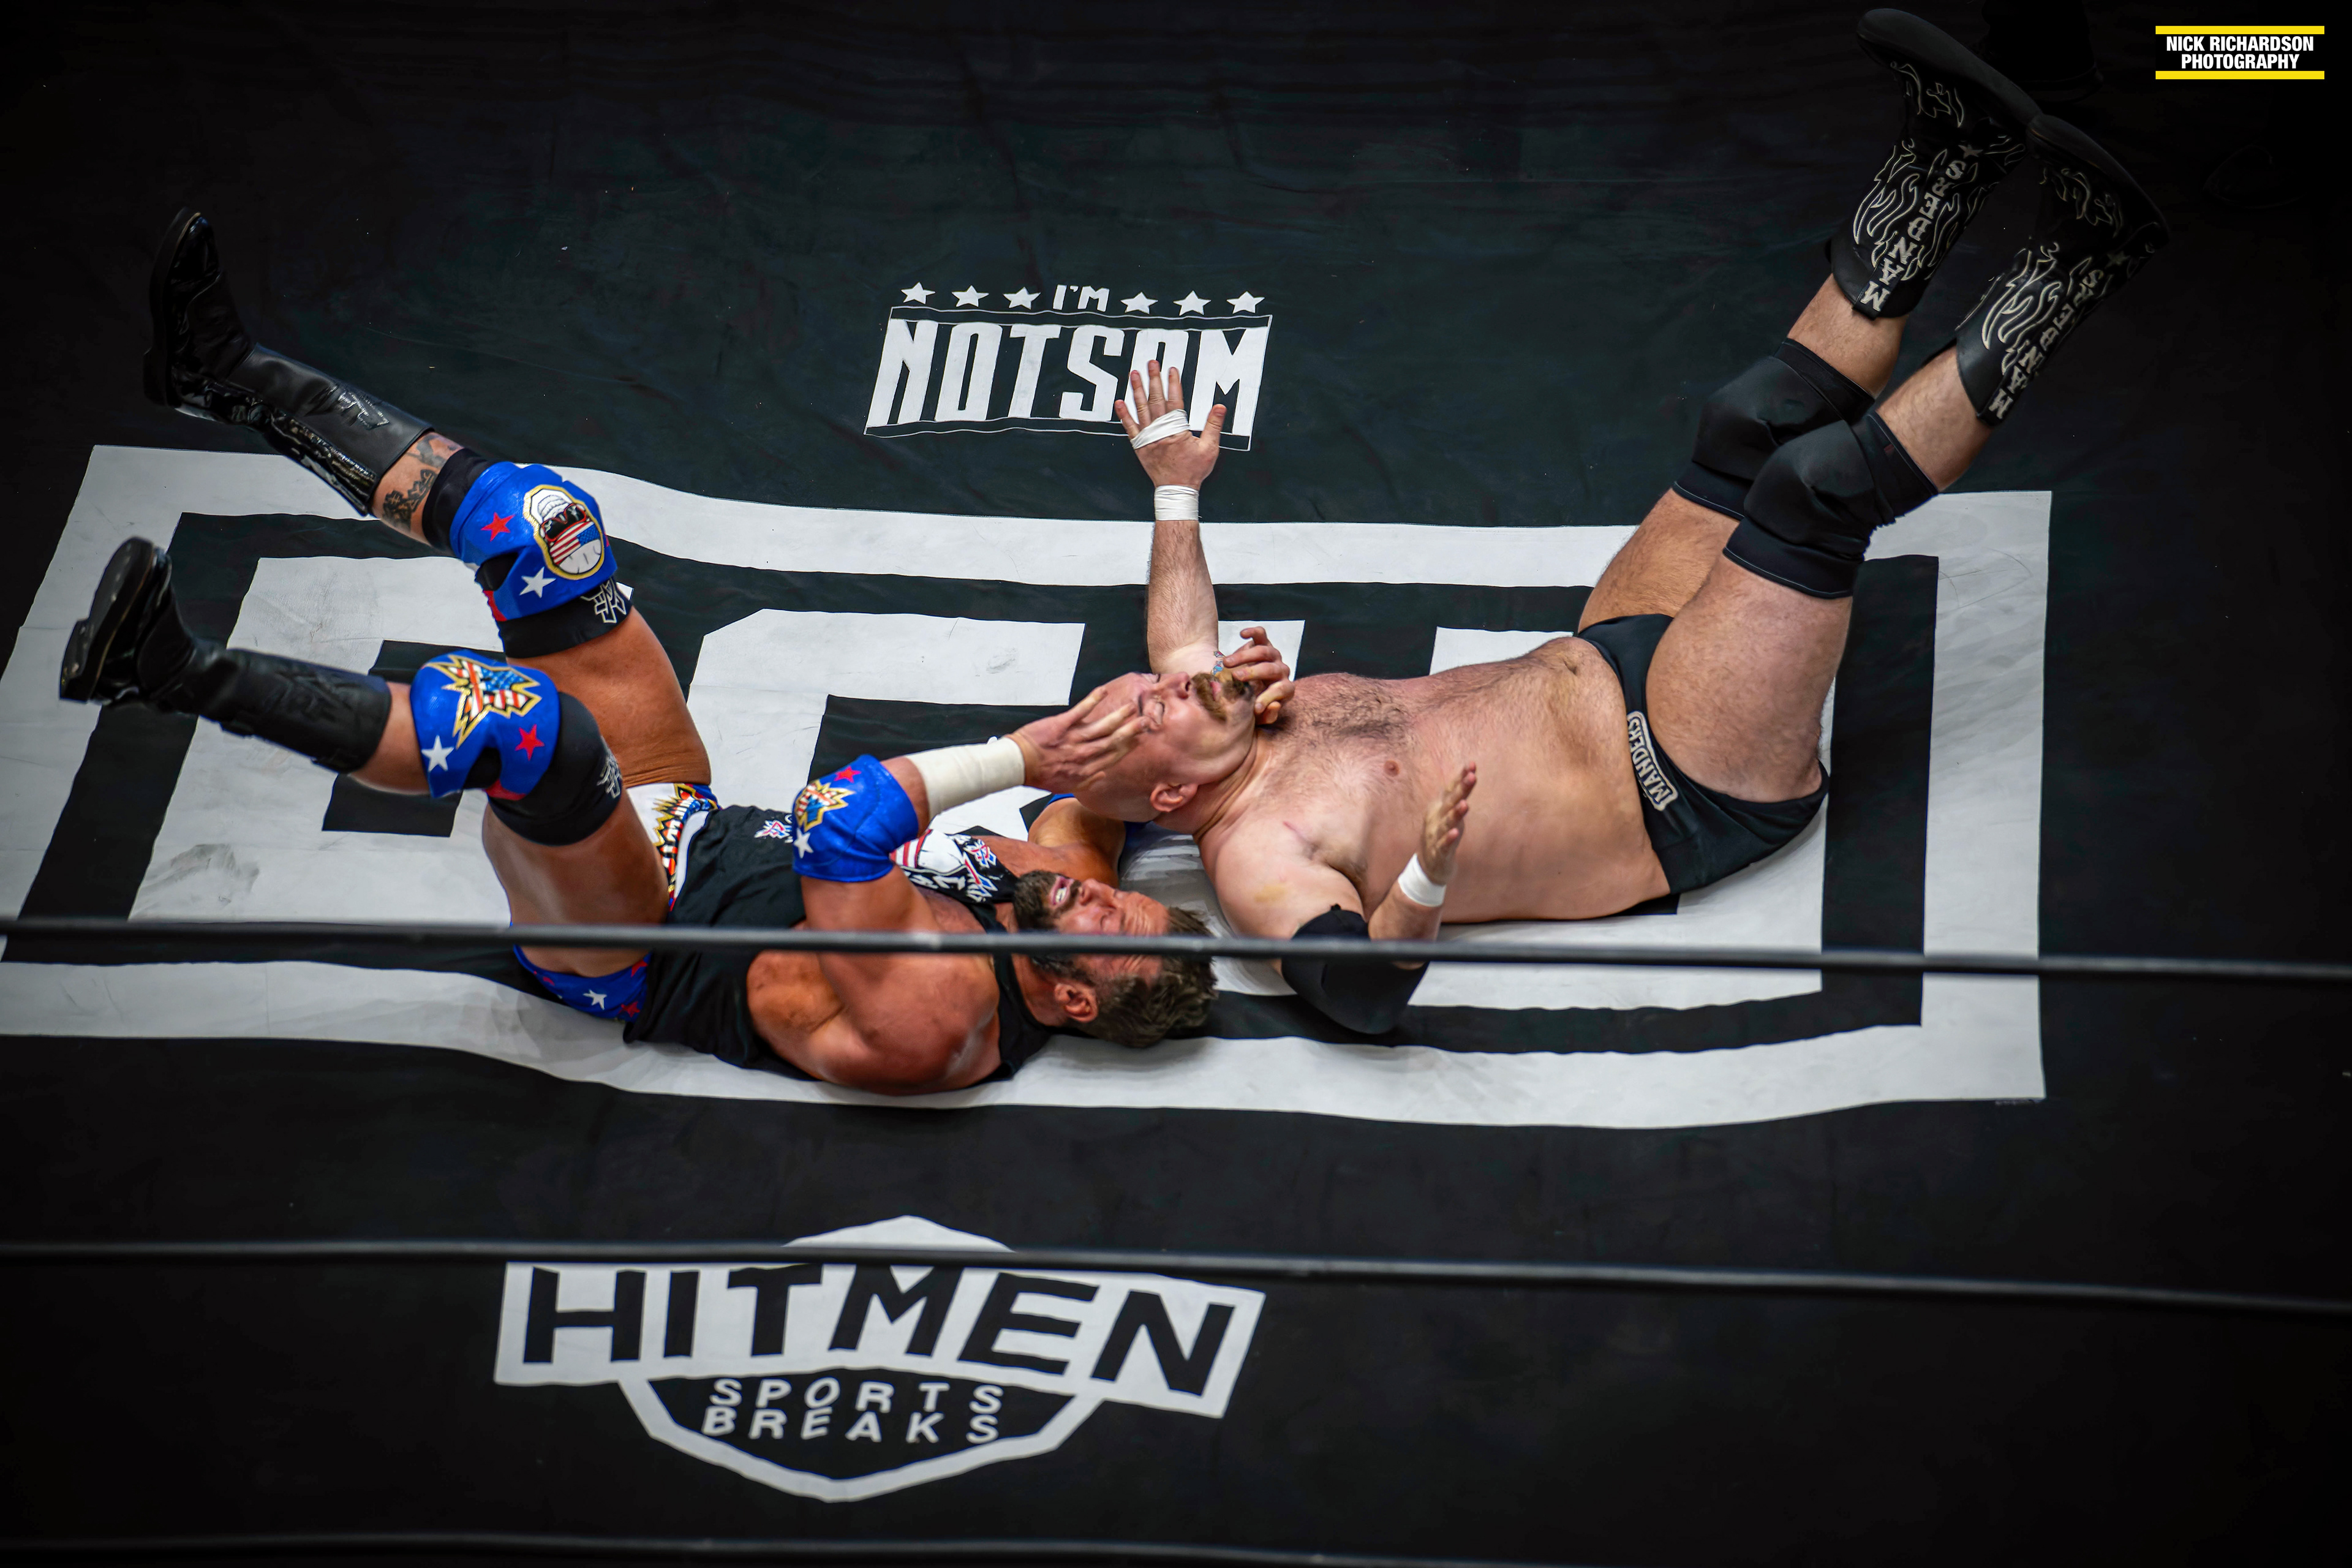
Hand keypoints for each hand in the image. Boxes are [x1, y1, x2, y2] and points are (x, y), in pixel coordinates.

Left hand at [1009, 685, 1144, 792]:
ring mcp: (1072, 739)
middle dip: (1131, 731)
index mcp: (1085, 770)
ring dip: (1118, 716)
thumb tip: (1103, 775)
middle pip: (1112, 741)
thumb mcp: (1065, 785)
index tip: (1140, 738)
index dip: (1128, 746)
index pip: (1113, 756)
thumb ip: (1087, 780)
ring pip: (1101, 727)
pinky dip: (1093, 700)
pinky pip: (1081, 711)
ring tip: (1131, 708)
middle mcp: (1082, 755)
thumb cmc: (1040, 775)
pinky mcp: (1061, 725)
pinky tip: (1103, 691)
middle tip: (1145, 721)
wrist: (1018, 764)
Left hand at [1116, 361, 1225, 488]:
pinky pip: (1129, 427)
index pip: (1174, 400)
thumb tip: (1220, 407)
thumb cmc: (1192, 471)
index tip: (1171, 370)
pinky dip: (1124, 414)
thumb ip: (1214, 426)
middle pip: (1156, 399)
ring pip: (1141, 409)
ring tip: (1134, 374)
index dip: (1173, 384)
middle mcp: (1160, 431)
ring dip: (1137, 390)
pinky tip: (1119, 402)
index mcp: (1177, 430)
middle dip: (1153, 379)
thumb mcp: (1209, 448)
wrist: (1175, 490)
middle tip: (1151, 363)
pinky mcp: (1139, 445)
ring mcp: (1148, 437)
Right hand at [1219, 625, 1293, 723]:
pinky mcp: (1265, 644)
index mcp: (1285, 688)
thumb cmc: (1255, 704)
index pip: (1282, 690)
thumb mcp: (1261, 716)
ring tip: (1226, 662)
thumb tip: (1275, 705)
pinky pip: (1261, 635)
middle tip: (1236, 677)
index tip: (1254, 708)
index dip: (1270, 698)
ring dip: (1245, 656)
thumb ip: (1268, 715)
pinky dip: (1253, 632)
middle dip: (1253, 672)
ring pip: (1264, 651)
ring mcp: (1274, 656)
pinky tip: (1242, 635)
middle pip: (1271, 668)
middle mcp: (1282, 670)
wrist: (1249, 690)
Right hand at [1419, 764, 1475, 884]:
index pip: (1450, 789)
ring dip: (1455, 813)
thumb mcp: (1449, 814)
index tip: (1472, 764)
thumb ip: (1458, 796)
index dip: (1460, 777)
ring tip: (1465, 804)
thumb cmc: (1441, 835)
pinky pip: (1444, 844)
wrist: (1428, 865)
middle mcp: (1435, 818)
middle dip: (1461, 789)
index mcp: (1439, 807)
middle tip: (1471, 777)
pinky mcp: (1438, 852)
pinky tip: (1455, 833)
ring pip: (1447, 822)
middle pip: (1450, 802)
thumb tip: (1470, 773)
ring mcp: (1435, 835)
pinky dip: (1449, 838)